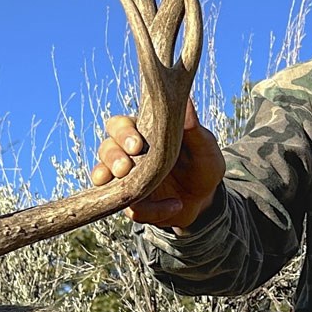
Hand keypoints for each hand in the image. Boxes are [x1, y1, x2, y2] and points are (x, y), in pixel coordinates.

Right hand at [89, 97, 225, 226]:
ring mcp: (125, 180)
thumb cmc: (203, 166)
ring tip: (131, 193)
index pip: (119, 125)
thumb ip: (193, 129)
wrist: (205, 200)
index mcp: (141, 133)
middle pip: (106, 149)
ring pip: (105, 179)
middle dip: (112, 158)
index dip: (122, 133)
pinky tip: (175, 206)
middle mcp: (128, 154)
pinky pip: (130, 209)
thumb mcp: (204, 148)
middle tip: (125, 168)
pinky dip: (151, 211)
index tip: (136, 145)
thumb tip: (186, 100)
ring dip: (113, 185)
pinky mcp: (132, 204)